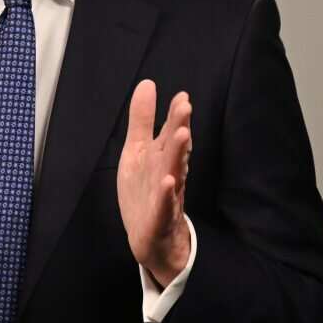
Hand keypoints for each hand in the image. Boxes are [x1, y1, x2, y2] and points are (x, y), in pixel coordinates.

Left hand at [117, 79, 192, 287]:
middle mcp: (167, 172)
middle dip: (179, 127)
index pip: (171, 133)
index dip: (175, 115)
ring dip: (178, 154)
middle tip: (185, 106)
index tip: (182, 96)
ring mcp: (165, 196)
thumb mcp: (137, 151)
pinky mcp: (159, 217)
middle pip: (175, 148)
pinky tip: (167, 182)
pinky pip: (164, 205)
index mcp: (161, 156)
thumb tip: (147, 83)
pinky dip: (166, 194)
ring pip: (173, 172)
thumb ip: (143, 119)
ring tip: (183, 135)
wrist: (152, 239)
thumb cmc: (146, 190)